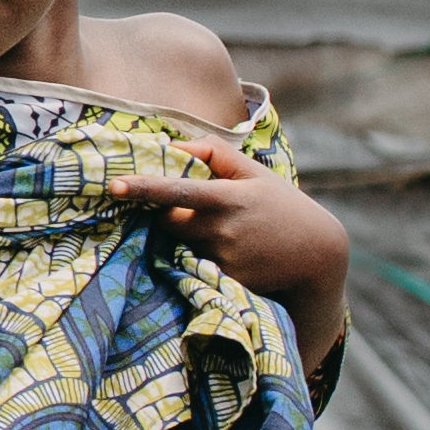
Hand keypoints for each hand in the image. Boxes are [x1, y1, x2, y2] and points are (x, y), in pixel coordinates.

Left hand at [106, 158, 349, 307]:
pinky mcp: (224, 282)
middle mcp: (222, 231)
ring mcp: (222, 260)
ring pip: (181, 246)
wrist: (316, 256)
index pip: (177, 191)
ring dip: (188, 238)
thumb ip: (213, 152)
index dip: (144, 188)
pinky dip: (202, 258)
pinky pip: (197, 266)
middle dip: (167, 216)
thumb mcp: (254, 173)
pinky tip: (233, 254)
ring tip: (227, 234)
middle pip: (168, 222)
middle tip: (192, 211)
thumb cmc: (282, 206)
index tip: (114, 185)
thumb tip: (171, 146)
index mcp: (228, 198)